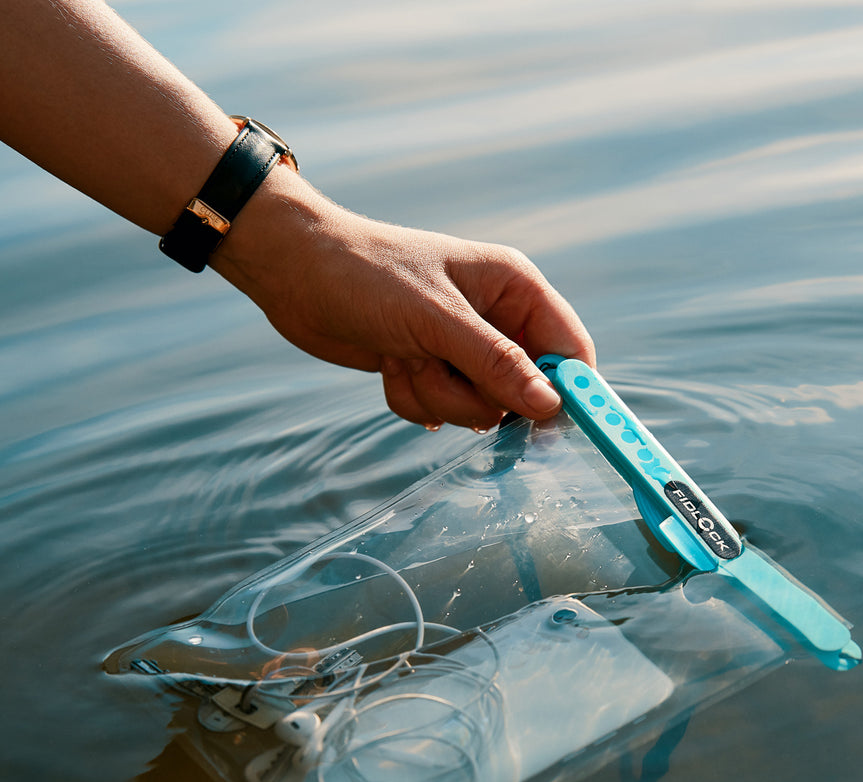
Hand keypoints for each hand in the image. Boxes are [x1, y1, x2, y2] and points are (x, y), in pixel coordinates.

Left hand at [214, 168, 594, 430]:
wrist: (293, 273)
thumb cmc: (366, 274)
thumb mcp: (435, 319)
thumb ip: (496, 363)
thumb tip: (550, 404)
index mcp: (514, 288)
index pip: (569, 349)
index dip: (567, 390)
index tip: (552, 428)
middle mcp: (496, 318)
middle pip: (523, 391)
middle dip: (477, 392)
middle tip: (441, 367)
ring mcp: (461, 348)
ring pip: (479, 409)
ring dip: (437, 395)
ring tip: (405, 355)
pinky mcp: (430, 369)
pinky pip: (440, 411)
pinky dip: (412, 397)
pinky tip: (389, 362)